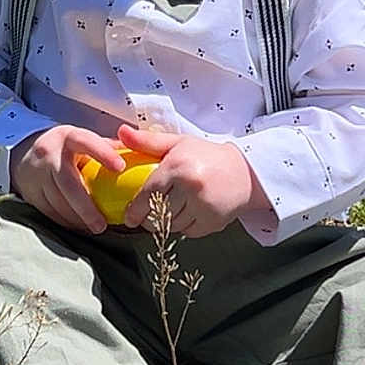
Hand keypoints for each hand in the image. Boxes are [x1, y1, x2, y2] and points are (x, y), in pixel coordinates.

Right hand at [10, 125, 126, 233]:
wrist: (24, 155)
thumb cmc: (65, 148)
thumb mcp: (81, 139)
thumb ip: (106, 146)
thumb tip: (140, 151)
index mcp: (67, 137)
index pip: (86, 142)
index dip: (103, 153)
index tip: (120, 167)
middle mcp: (49, 154)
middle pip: (68, 183)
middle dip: (86, 206)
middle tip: (102, 224)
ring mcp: (37, 174)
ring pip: (58, 201)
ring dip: (77, 218)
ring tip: (95, 228)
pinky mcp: (30, 192)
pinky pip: (50, 212)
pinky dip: (66, 221)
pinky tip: (80, 227)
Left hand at [119, 123, 269, 237]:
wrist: (244, 172)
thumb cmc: (207, 155)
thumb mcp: (177, 144)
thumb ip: (147, 141)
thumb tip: (120, 132)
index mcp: (178, 167)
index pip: (148, 194)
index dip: (135, 210)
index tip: (129, 217)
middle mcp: (191, 187)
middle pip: (158, 214)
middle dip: (149, 218)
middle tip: (146, 215)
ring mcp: (203, 206)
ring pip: (172, 226)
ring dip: (166, 223)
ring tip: (168, 212)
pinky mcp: (212, 222)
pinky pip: (188, 232)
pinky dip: (184, 227)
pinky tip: (187, 214)